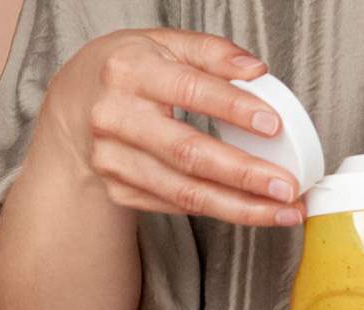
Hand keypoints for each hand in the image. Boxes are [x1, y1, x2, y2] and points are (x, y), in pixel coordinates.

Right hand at [36, 28, 304, 226]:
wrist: (76, 103)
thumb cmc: (130, 70)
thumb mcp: (165, 44)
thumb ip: (212, 52)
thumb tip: (257, 70)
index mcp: (129, 71)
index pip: (189, 90)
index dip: (233, 108)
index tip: (273, 126)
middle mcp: (115, 117)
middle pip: (187, 153)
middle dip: (243, 175)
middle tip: (287, 188)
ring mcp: (112, 159)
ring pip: (184, 192)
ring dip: (239, 207)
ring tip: (283, 211)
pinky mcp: (118, 188)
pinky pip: (175, 205)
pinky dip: (217, 211)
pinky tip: (252, 211)